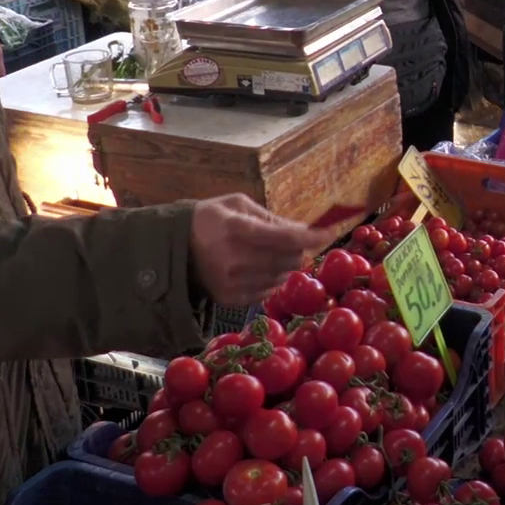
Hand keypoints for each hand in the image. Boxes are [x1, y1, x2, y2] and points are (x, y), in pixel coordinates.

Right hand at [187, 193, 331, 306]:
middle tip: (294, 240)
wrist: (174, 249)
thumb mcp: (238, 205)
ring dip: (287, 264)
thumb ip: (272, 217)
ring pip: (282, 276)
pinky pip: (269, 291)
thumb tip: (304, 228)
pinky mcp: (232, 299)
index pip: (286, 236)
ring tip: (271, 252)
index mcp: (237, 230)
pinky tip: (259, 267)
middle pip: (289, 259)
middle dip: (299, 249)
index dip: (312, 235)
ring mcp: (234, 283)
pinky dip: (273, 279)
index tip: (330, 232)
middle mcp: (236, 259)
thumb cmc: (211, 220)